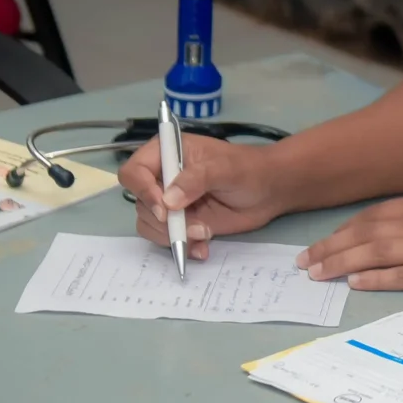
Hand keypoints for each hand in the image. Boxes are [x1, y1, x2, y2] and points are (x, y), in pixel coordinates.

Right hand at [120, 132, 291, 258]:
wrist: (268, 191)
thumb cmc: (247, 169)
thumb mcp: (223, 168)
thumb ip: (196, 179)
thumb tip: (168, 201)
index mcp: (166, 154)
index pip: (134, 172)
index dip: (142, 191)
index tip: (163, 208)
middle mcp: (162, 179)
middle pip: (140, 204)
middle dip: (163, 221)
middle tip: (191, 227)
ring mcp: (170, 203)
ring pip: (150, 225)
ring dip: (172, 236)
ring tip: (203, 234)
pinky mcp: (182, 223)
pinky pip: (168, 240)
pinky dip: (183, 247)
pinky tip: (203, 248)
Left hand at [295, 190, 402, 292]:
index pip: (379, 213)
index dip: (348, 228)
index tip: (326, 240)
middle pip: (368, 231)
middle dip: (333, 245)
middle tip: (306, 261)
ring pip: (377, 251)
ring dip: (343, 262)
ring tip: (318, 274)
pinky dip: (376, 278)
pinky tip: (356, 283)